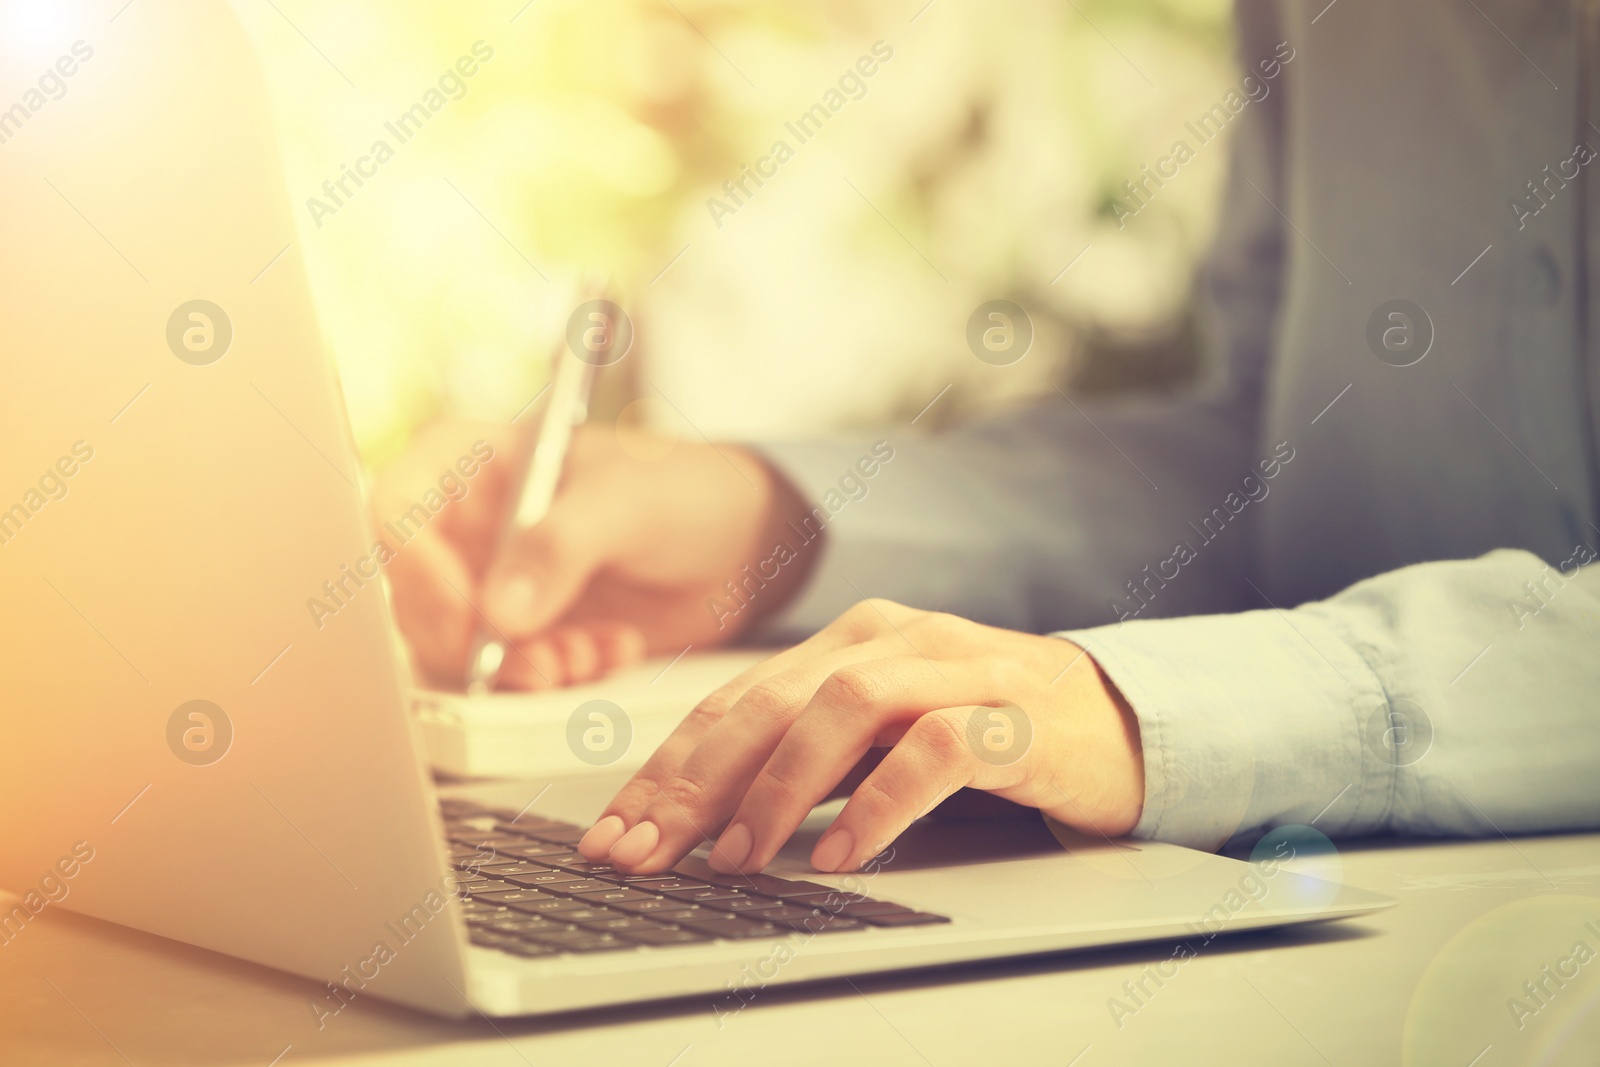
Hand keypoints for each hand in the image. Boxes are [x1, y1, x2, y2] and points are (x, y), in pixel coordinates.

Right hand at [371, 420, 816, 688]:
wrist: (742, 544)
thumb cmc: (686, 489)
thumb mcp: (630, 502)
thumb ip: (562, 546)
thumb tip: (499, 611)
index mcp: (475, 460)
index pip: (398, 505)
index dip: (417, 565)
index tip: (470, 614)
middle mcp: (471, 525)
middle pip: (416, 594)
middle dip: (474, 641)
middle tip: (537, 661)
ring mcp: (495, 582)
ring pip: (457, 646)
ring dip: (518, 667)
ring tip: (586, 657)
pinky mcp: (528, 633)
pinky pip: (508, 673)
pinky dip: (555, 676)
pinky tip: (611, 651)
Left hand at [576, 599, 1144, 874]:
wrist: (1115, 723)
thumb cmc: (980, 734)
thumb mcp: (878, 741)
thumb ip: (805, 761)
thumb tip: (704, 822)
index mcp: (848, 640)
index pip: (736, 701)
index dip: (668, 768)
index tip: (615, 832)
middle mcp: (893, 638)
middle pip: (773, 700)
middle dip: (698, 780)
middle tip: (648, 851)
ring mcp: (955, 668)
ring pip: (846, 706)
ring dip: (782, 786)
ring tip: (739, 857)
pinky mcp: (1012, 715)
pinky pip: (935, 748)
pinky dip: (881, 804)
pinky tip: (844, 854)